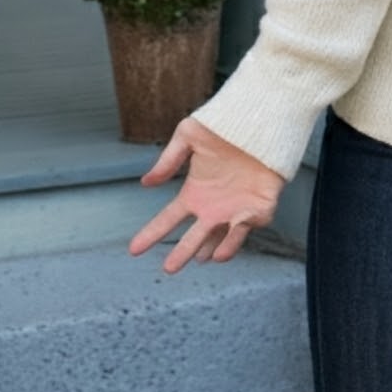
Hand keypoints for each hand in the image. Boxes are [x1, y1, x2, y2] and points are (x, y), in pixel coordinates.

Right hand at [128, 115, 284, 272]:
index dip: (151, 234)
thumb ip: (168, 160)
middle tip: (168, 269)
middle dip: (181, 253)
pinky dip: (233, 241)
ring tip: (202, 258)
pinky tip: (221, 251)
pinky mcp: (257, 210)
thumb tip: (146, 183)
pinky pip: (243, 230)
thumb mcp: (188, 135)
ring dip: (211, 250)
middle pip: (194, 238)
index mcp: (194, 193)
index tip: (134, 250)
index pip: (168, 219)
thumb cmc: (223, 126)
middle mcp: (212, 208)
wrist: (258, 122)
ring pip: (220, 240)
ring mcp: (234, 212)